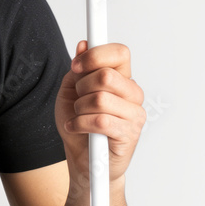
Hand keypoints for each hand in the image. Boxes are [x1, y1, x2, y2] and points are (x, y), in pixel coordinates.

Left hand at [54, 40, 145, 184]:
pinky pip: (100, 121)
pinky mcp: (129, 135)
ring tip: (78, 116)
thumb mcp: (70, 92)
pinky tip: (76, 127)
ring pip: (101, 99)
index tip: (76, 65)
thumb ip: (78, 70)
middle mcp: (132, 94)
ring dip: (79, 108)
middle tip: (77, 99)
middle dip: (81, 87)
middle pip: (106, 75)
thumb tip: (83, 45)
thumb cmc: (78, 125)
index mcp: (121, 79)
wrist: (82, 160)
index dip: (95, 55)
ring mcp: (134, 115)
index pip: (120, 53)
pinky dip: (80, 123)